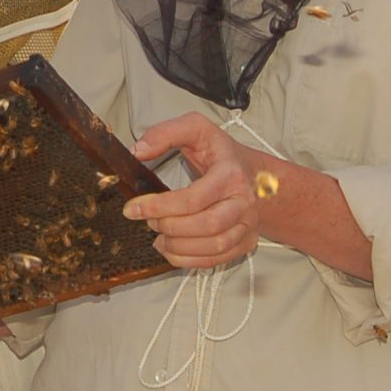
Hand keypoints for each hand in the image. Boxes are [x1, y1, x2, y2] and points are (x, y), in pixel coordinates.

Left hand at [124, 111, 270, 268]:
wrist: (257, 174)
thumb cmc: (222, 153)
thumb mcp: (196, 129)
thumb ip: (165, 133)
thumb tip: (137, 150)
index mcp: (230, 174)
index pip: (193, 198)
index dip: (159, 207)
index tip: (134, 208)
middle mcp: (243, 201)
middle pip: (206, 225)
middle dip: (170, 227)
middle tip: (150, 222)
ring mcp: (248, 224)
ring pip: (215, 247)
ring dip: (179, 248)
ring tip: (158, 239)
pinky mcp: (246, 241)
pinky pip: (219, 259)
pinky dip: (191, 261)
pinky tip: (172, 251)